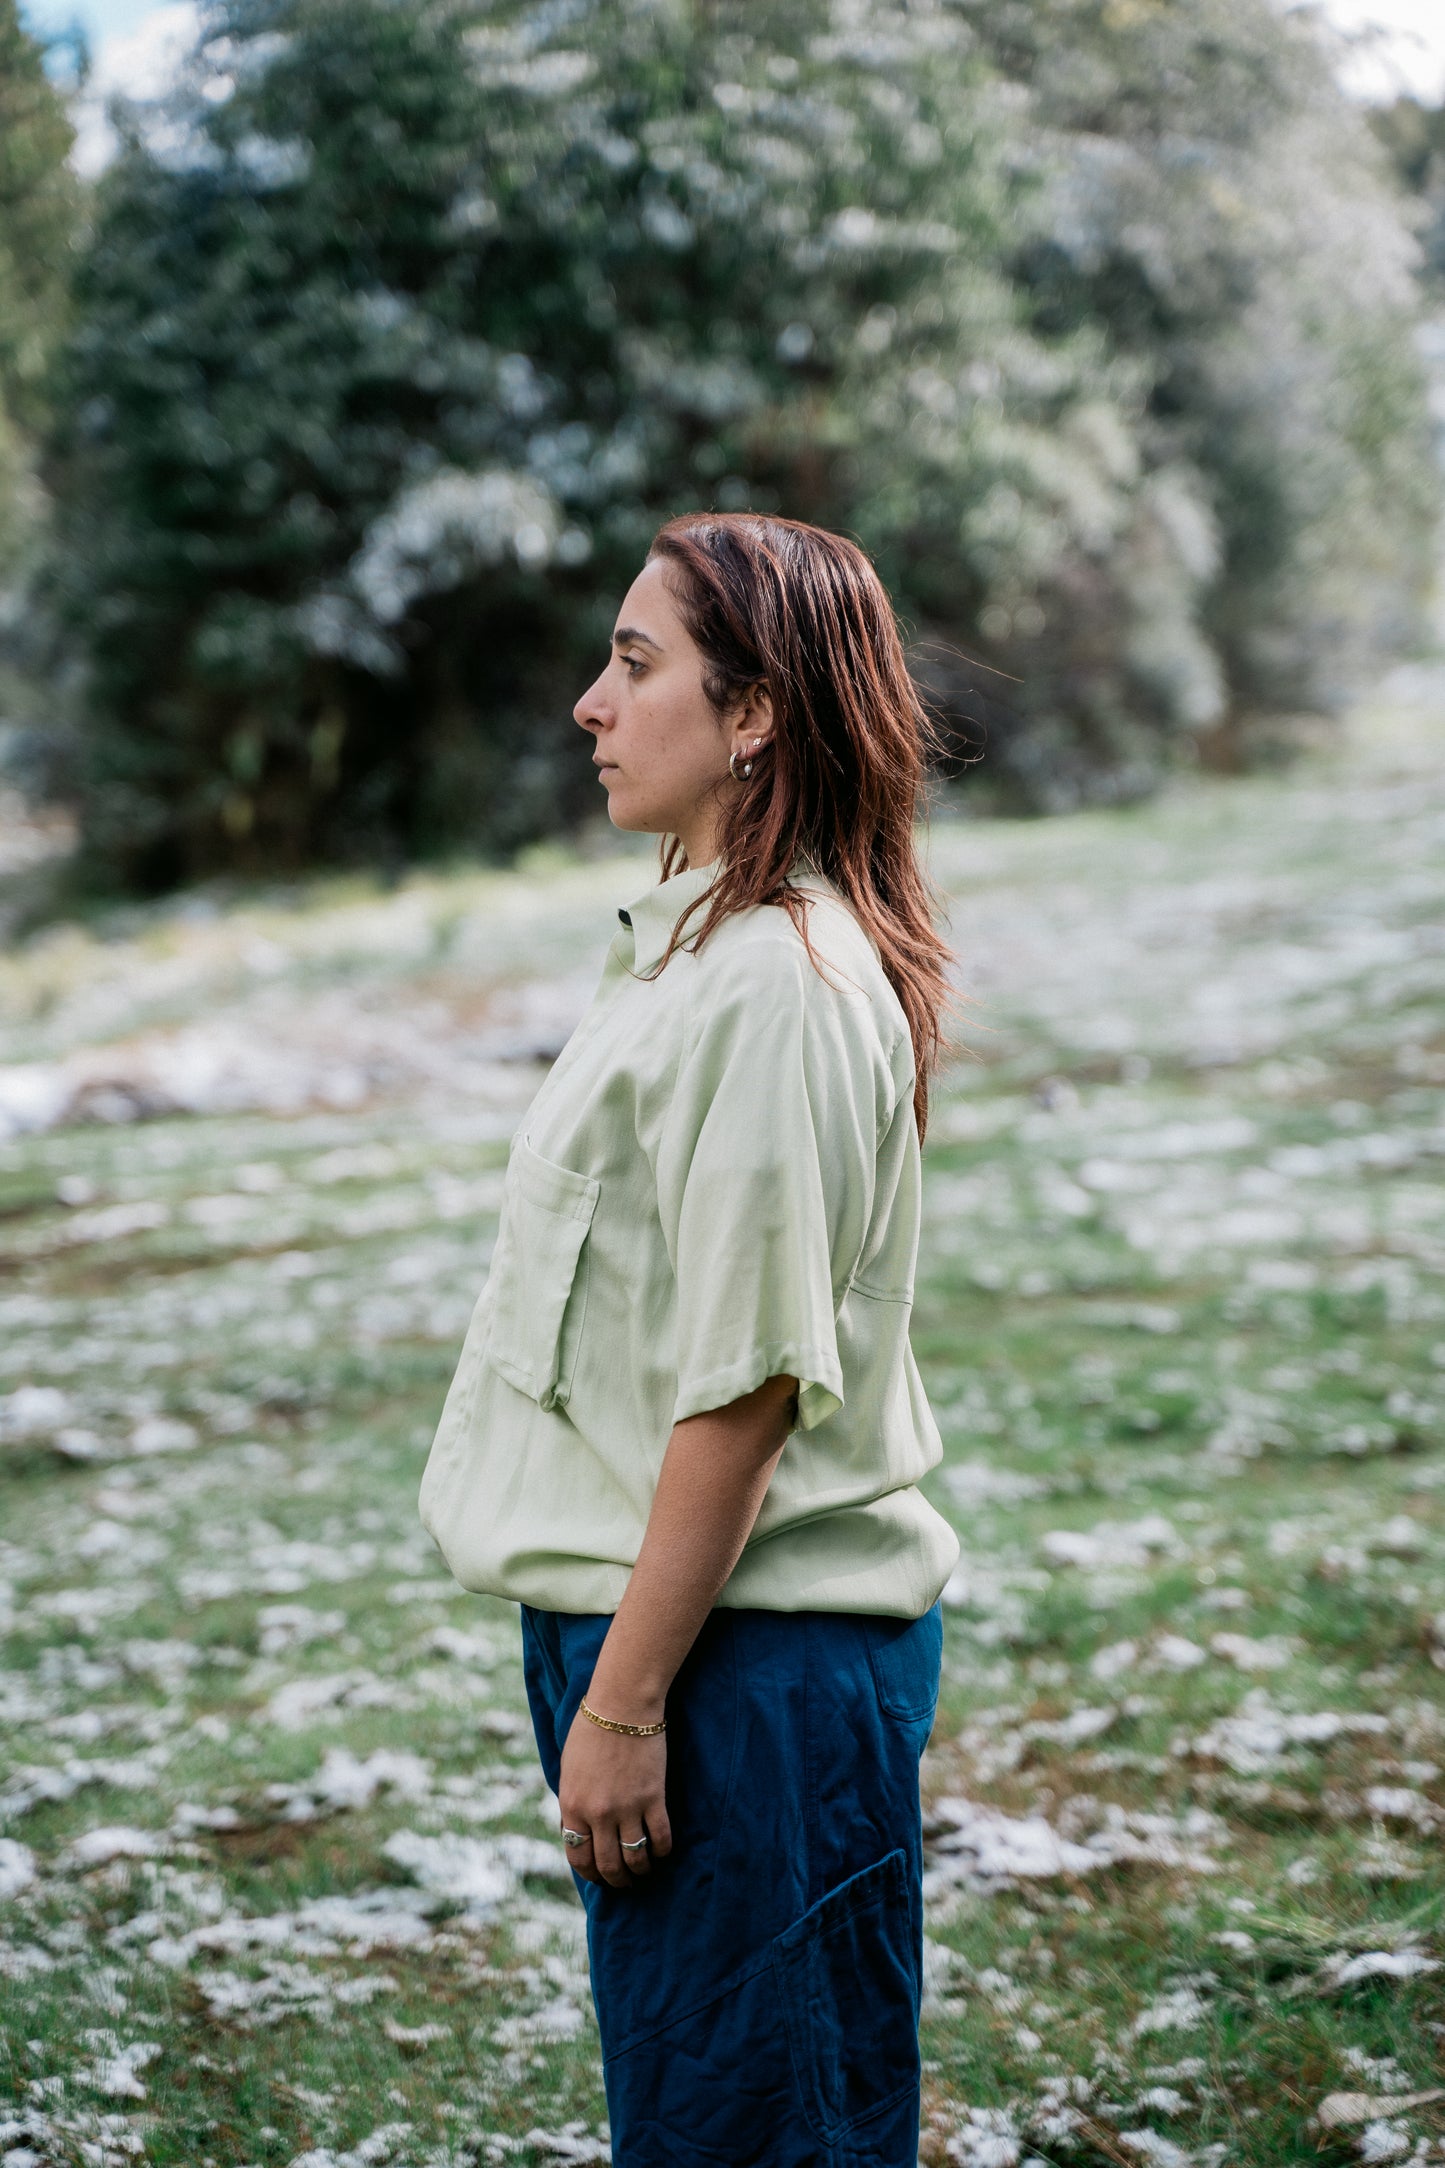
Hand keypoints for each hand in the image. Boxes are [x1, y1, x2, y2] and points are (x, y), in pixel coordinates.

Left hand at [558, 1709, 671, 1888]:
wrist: (621, 1705)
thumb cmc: (591, 1730)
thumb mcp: (568, 1770)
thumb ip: (572, 1803)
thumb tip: (575, 1829)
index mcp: (572, 1806)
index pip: (578, 1857)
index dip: (590, 1873)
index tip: (599, 1877)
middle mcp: (598, 1814)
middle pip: (608, 1865)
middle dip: (617, 1880)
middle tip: (625, 1882)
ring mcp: (627, 1807)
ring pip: (635, 1858)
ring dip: (640, 1871)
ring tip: (644, 1871)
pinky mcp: (653, 1798)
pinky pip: (659, 1838)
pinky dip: (662, 1851)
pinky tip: (662, 1851)